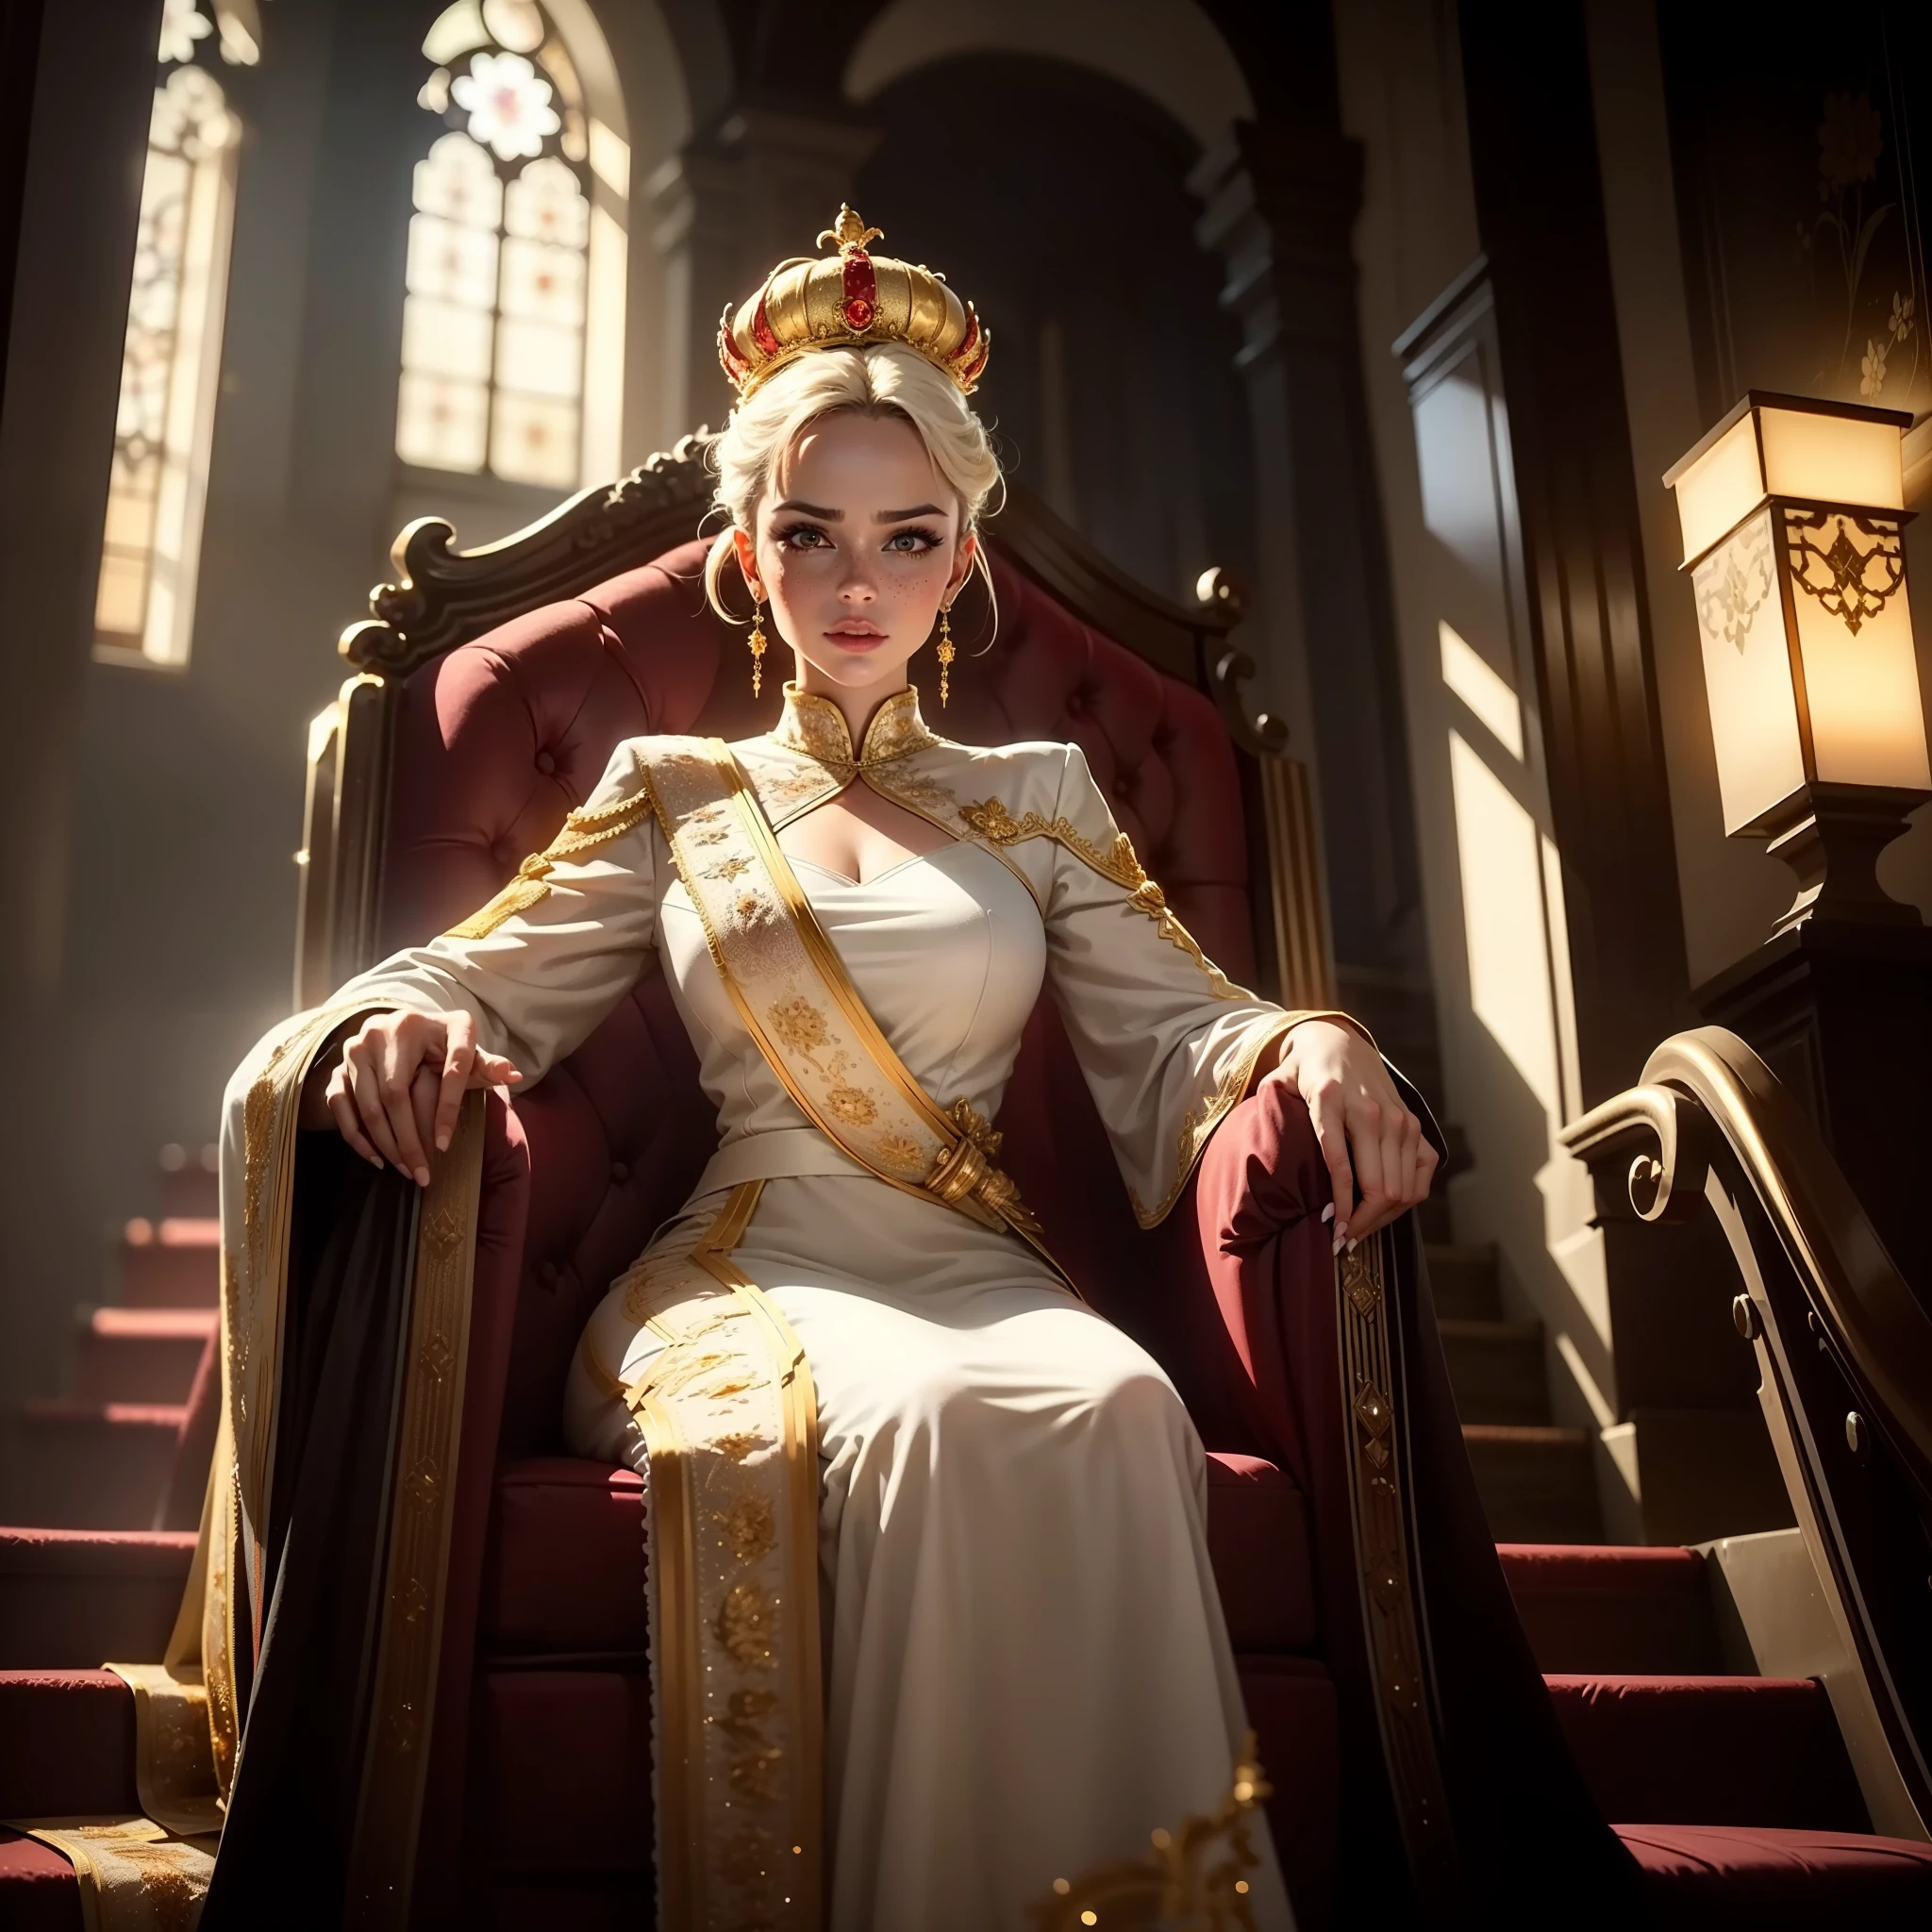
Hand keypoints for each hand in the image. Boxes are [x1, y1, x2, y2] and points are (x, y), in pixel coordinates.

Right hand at [298, 1009, 521, 1185]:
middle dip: (408, 1140)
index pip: (450, 1067)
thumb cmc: (443, 1048)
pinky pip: (340, 1106)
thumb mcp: (468, 1053)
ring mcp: (358, 1047)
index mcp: (437, 1022)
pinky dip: (356, 1136)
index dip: (448, 1108)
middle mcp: (390, 1028)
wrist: (401, 1031)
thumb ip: (487, 1066)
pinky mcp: (338, 1065)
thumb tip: (514, 1075)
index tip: (444, 1146)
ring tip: (405, 1169)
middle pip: (396, 1094)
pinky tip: (376, 1158)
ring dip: (385, 1143)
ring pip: (368, 1104)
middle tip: (421, 1175)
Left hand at [1259, 1020, 1436, 1251]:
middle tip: (1342, 1241)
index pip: (1341, 1166)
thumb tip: (1247, 1144)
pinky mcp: (1414, 1125)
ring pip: (1401, 1188)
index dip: (1340, 1207)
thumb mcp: (1277, 1081)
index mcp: (1330, 1101)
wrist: (1341, 1042)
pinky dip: (1405, 1201)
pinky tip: (1383, 1212)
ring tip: (1357, 1232)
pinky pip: (1420, 1176)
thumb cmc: (1304, 1071)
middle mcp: (1371, 1111)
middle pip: (1379, 1186)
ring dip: (1381, 1218)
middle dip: (1361, 1223)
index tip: (1331, 1231)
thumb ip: (1265, 1108)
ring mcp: (1398, 1119)